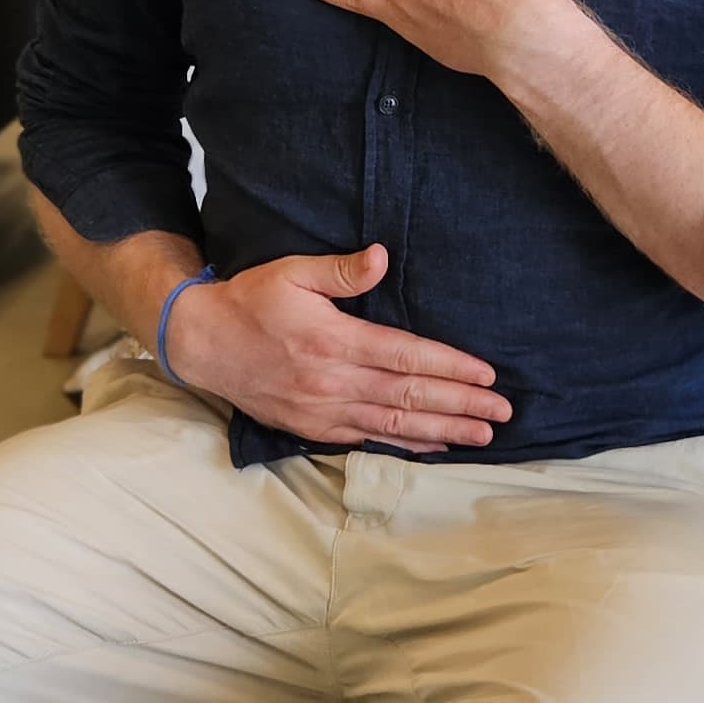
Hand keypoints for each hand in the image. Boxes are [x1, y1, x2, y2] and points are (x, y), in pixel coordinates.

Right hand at [166, 244, 511, 452]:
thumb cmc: (251, 301)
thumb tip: (382, 257)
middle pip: (409, 397)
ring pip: (394, 425)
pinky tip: (434, 445)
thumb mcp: (293, 272)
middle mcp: (333, 381)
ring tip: (482, 436)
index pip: (406, 358)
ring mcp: (324, 410)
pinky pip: (368, 440)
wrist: (202, 343)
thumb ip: (341, 271)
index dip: (450, 368)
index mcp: (334, 340)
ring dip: (442, 431)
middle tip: (501, 413)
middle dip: (461, 405)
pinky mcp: (313, 427)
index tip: (486, 376)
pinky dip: (405, 445)